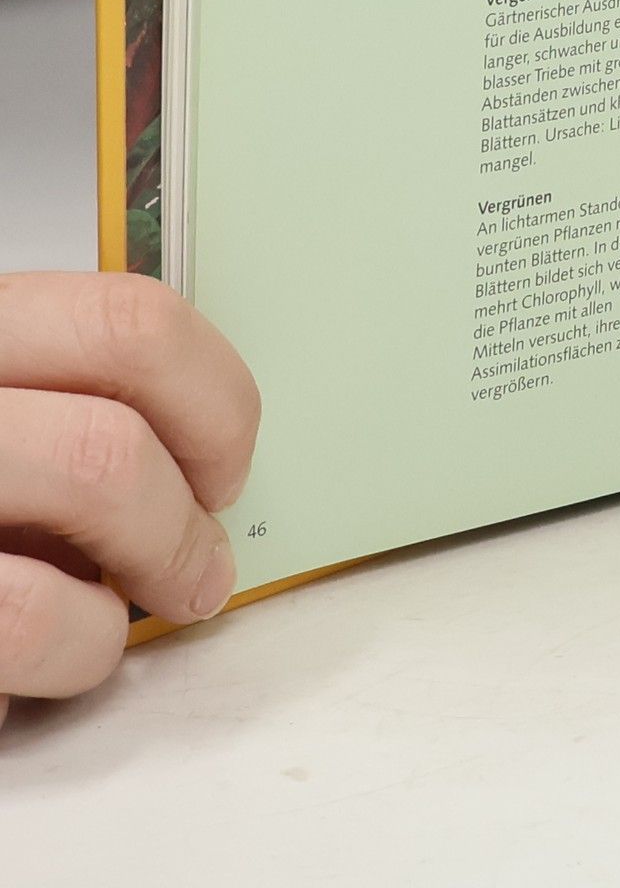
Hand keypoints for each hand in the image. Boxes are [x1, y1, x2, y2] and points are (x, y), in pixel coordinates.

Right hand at [0, 274, 259, 724]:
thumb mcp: (1, 397)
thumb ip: (58, 395)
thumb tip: (198, 448)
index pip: (130, 325)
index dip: (213, 403)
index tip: (222, 462)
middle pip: (112, 449)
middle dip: (181, 527)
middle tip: (194, 567)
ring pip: (58, 571)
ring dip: (115, 614)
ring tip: (106, 624)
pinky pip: (7, 641)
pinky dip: (46, 669)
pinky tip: (28, 666)